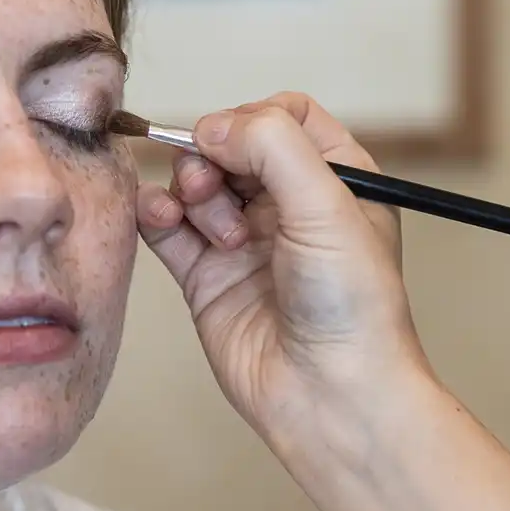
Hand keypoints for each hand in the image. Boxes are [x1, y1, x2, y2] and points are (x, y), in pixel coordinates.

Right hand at [135, 93, 437, 463]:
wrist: (331, 395)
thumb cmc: (354, 308)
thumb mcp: (329, 204)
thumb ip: (272, 146)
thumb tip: (210, 126)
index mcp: (336, 179)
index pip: (284, 115)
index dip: (252, 120)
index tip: (237, 144)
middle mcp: (289, 206)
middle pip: (230, 145)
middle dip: (214, 156)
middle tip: (213, 186)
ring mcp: (244, 241)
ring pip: (194, 182)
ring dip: (190, 189)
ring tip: (214, 229)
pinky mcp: (206, 277)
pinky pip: (166, 226)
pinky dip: (155, 213)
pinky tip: (161, 218)